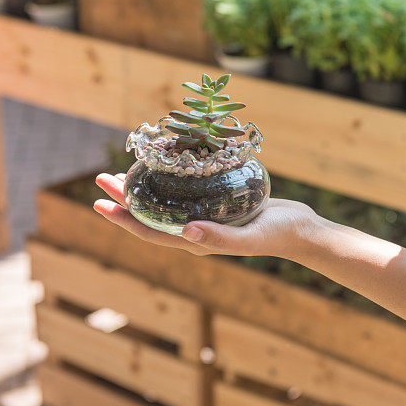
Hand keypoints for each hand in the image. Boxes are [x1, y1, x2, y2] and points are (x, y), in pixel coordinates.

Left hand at [92, 173, 324, 258]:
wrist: (303, 229)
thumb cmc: (278, 234)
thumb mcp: (250, 236)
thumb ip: (219, 237)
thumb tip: (185, 231)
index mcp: (197, 241)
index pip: (151, 232)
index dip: (123, 219)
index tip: (101, 203)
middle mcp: (196, 230)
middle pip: (151, 215)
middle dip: (125, 198)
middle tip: (102, 178)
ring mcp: (207, 216)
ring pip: (165, 202)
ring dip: (143, 188)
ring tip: (124, 170)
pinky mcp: (218, 203)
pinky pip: (185, 191)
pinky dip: (169, 179)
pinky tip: (167, 164)